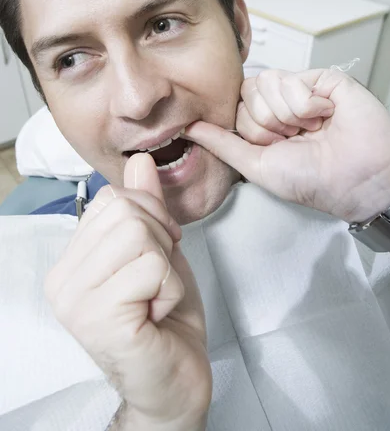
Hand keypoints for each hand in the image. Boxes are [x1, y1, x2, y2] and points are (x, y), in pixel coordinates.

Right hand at [45, 153, 210, 430]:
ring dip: (166, 267)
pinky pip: (152, 267)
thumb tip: (141, 161)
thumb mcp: (159, 250)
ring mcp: (76, 301)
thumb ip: (147, 206)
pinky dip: (170, 288)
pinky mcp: (99, 319)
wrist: (176, 380)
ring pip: (139, 235)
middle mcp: (62, 280)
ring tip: (155, 298)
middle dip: (161, 240)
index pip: (111, 199)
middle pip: (126, 212)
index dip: (151, 215)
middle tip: (159, 279)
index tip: (161, 248)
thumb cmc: (166, 318)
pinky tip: (157, 315)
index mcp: (71, 261)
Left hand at [185, 68, 389, 222]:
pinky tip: (326, 116)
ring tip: (311, 129)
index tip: (274, 147)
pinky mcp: (323, 79)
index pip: (235, 105)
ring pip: (268, 83)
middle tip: (294, 139)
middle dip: (268, 123)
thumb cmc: (312, 179)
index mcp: (264, 122)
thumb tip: (189, 128)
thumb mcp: (255, 165)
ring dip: (289, 116)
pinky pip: (294, 81)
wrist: (355, 179)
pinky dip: (308, 107)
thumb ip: (221, 143)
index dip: (251, 129)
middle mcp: (281, 103)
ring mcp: (302, 89)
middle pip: (248, 91)